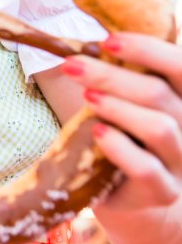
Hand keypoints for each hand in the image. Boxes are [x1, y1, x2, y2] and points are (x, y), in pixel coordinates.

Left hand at [61, 33, 181, 243]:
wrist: (134, 202)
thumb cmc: (123, 140)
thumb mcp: (124, 104)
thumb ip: (118, 78)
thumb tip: (85, 41)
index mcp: (180, 99)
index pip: (180, 66)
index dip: (148, 49)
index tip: (107, 40)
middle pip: (160, 93)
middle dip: (112, 76)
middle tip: (73, 65)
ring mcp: (180, 163)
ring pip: (160, 128)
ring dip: (119, 108)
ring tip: (87, 98)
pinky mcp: (162, 192)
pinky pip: (147, 169)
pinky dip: (121, 148)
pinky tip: (99, 133)